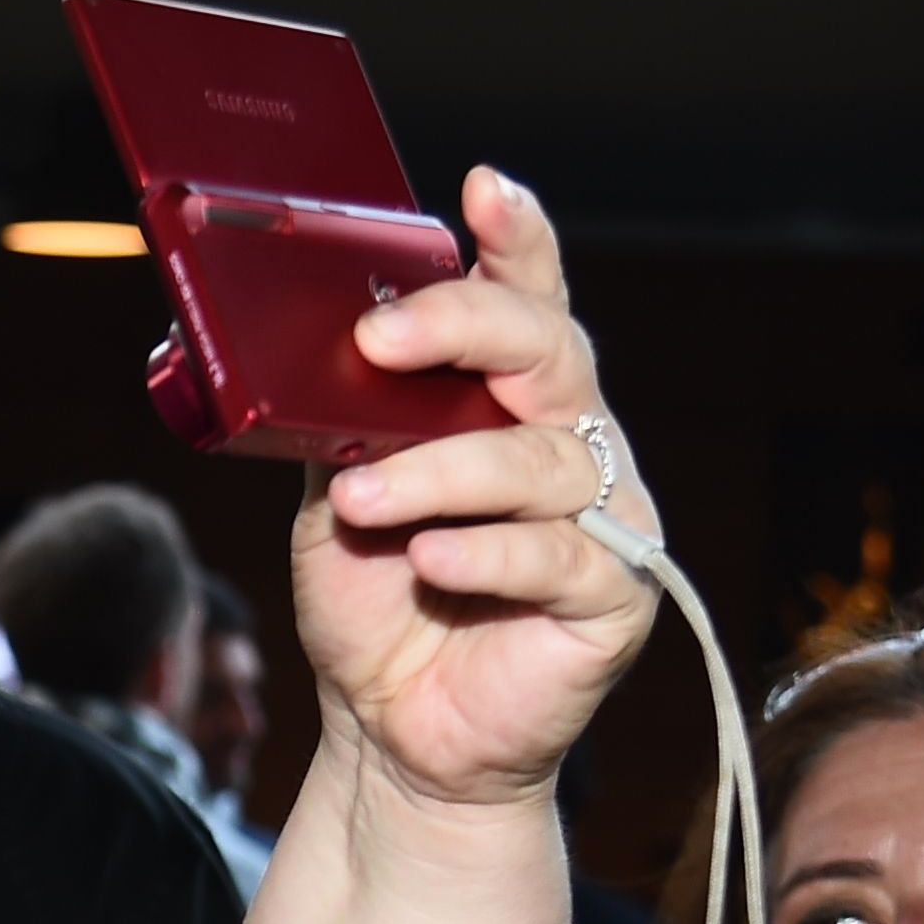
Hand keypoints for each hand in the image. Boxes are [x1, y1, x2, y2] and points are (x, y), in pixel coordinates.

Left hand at [292, 167, 659, 816]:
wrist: (391, 733)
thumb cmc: (375, 604)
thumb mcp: (336, 493)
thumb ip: (343, 421)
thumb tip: (307, 346)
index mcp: (510, 401)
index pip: (527, 301)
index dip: (518, 242)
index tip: (483, 190)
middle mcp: (572, 442)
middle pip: (546, 352)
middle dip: (463, 330)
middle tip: (378, 343)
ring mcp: (604, 518)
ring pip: (539, 460)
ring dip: (439, 473)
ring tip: (360, 502)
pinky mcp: (615, 598)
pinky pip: (560, 556)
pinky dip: (487, 551)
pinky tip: (432, 559)